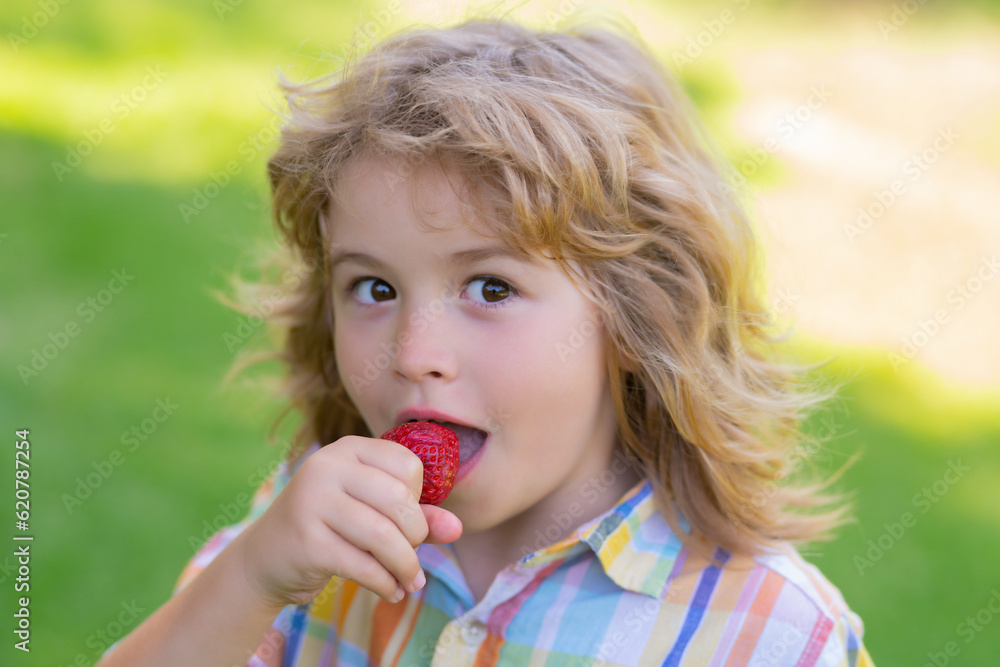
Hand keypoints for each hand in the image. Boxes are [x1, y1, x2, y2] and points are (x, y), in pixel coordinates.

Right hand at [235, 436, 462, 606]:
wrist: (267, 558)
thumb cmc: (331, 528)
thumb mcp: (372, 512)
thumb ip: (417, 515)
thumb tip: (457, 528)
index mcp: (348, 449)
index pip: (407, 464)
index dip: (419, 497)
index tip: (408, 519)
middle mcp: (327, 467)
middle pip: (398, 499)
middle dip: (416, 535)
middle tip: (412, 555)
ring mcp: (312, 502)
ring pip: (382, 535)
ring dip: (405, 565)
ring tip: (411, 581)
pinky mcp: (306, 541)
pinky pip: (362, 565)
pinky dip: (385, 583)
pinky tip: (391, 591)